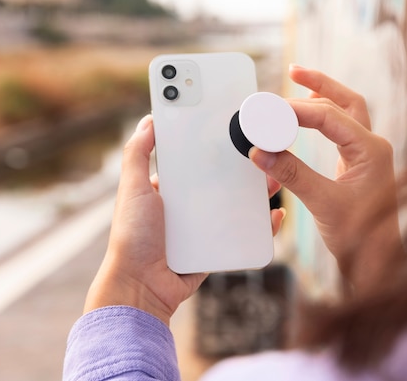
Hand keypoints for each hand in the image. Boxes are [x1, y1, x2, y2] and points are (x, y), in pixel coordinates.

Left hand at [84, 115, 284, 323]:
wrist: (142, 286)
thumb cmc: (132, 237)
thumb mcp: (132, 189)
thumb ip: (137, 155)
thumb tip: (149, 120)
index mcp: (169, 190)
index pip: (195, 162)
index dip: (212, 147)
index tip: (232, 130)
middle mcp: (187, 208)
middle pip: (220, 182)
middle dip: (242, 168)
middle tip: (262, 152)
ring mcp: (203, 229)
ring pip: (235, 206)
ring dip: (256, 194)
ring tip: (274, 179)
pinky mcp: (216, 249)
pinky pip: (241, 235)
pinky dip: (259, 226)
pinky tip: (274, 215)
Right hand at [250, 66, 403, 291]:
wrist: (378, 261)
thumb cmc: (361, 237)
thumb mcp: (322, 202)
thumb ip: (291, 174)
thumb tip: (260, 152)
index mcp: (371, 150)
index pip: (331, 116)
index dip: (298, 110)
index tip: (270, 110)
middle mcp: (373, 146)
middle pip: (346, 101)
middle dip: (319, 84)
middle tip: (293, 71)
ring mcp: (367, 154)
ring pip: (346, 112)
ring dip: (323, 96)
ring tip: (298, 81)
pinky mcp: (357, 164)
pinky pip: (341, 130)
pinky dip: (323, 118)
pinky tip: (307, 117)